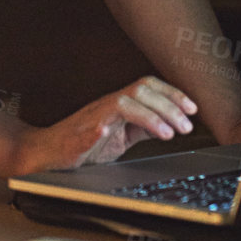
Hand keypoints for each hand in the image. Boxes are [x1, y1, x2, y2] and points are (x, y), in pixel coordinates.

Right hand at [15, 75, 197, 174]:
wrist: (48, 153)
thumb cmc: (82, 145)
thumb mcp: (121, 137)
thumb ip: (142, 128)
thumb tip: (170, 124)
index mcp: (118, 104)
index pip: (148, 86)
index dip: (172, 93)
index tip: (193, 109)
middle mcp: (108, 104)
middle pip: (141, 89)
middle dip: (169, 105)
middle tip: (187, 125)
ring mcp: (94, 116)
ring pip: (125, 101)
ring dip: (152, 116)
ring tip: (169, 134)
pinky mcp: (81, 133)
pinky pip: (99, 124)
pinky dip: (114, 127)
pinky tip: (126, 136)